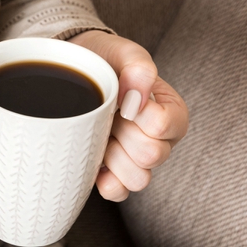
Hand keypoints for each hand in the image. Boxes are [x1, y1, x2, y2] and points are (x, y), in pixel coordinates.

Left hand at [68, 31, 188, 201]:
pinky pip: (119, 193)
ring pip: (138, 179)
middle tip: (109, 116)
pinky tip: (94, 161)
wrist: (75, 73)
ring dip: (114, 158)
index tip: (122, 100)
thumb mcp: (121, 53)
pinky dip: (105, 182)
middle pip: (152, 156)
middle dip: (124, 135)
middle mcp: (161, 140)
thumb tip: (138, 94)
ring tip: (101, 136)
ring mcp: (138, 161)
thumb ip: (137, 65)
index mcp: (171, 111)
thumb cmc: (105, 63)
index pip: (165, 126)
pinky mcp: (115, 174)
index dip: (139, 115)